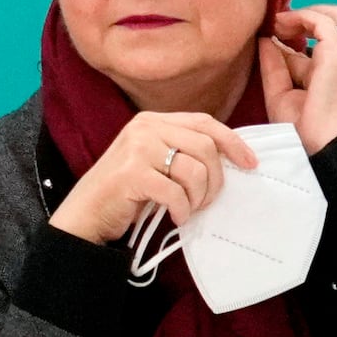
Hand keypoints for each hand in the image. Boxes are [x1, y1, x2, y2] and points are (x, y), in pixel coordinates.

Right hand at [49, 108, 258, 241]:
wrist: (86, 213)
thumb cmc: (127, 191)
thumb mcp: (155, 160)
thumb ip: (182, 150)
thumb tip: (230, 156)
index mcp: (152, 120)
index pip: (204, 122)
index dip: (232, 142)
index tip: (250, 164)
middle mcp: (144, 128)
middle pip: (205, 147)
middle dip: (215, 180)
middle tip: (204, 201)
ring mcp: (136, 149)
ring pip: (195, 171)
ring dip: (198, 198)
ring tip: (187, 209)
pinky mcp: (132, 174)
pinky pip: (176, 192)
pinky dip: (181, 209)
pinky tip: (174, 215)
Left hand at [261, 4, 336, 152]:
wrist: (316, 142)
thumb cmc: (299, 124)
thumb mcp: (278, 89)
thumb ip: (273, 63)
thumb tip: (265, 38)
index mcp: (327, 67)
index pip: (319, 34)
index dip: (296, 25)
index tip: (271, 30)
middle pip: (333, 19)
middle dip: (303, 15)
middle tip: (277, 25)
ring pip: (334, 15)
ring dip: (301, 13)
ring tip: (278, 24)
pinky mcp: (336, 53)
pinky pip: (322, 21)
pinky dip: (299, 17)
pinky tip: (280, 27)